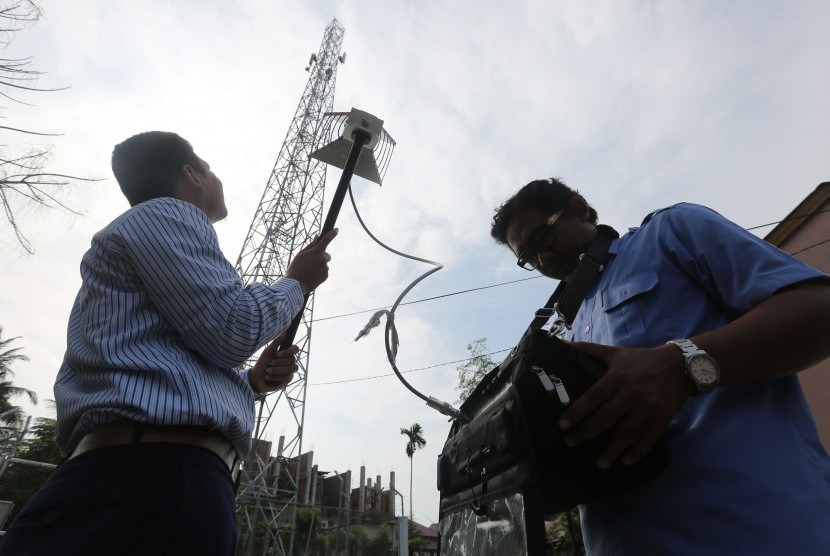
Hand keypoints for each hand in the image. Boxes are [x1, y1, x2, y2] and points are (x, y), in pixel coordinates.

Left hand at [249, 332, 300, 392]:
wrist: (256, 378)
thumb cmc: (262, 363)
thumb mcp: (267, 351)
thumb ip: (276, 342)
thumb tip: (284, 331)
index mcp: (285, 353)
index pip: (296, 349)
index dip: (289, 352)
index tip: (278, 354)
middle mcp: (290, 361)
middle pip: (292, 360)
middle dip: (278, 363)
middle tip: (270, 363)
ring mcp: (290, 371)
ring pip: (290, 369)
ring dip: (276, 370)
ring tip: (267, 371)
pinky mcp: (288, 380)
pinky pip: (287, 377)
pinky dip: (275, 377)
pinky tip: (268, 377)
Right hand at [285, 229, 337, 293]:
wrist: (295, 285)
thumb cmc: (295, 268)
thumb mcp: (300, 254)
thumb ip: (310, 245)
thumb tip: (317, 237)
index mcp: (316, 252)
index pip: (326, 240)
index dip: (332, 234)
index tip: (337, 230)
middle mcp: (323, 259)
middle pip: (326, 255)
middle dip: (321, 256)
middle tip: (310, 262)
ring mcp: (325, 268)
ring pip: (324, 264)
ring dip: (319, 265)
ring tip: (308, 271)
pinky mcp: (326, 276)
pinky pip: (324, 271)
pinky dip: (319, 272)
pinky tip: (311, 276)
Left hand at [558, 342, 690, 467]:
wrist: (680, 365)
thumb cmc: (640, 360)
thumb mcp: (614, 352)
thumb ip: (587, 349)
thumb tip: (560, 344)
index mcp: (617, 376)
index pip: (592, 397)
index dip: (576, 412)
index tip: (562, 425)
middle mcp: (631, 393)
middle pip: (605, 418)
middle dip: (586, 433)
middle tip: (571, 443)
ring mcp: (649, 407)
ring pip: (626, 433)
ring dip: (612, 450)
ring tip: (599, 463)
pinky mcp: (663, 418)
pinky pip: (648, 439)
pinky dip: (637, 452)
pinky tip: (625, 461)